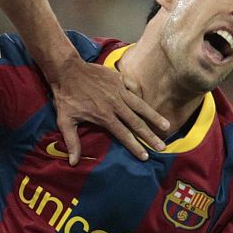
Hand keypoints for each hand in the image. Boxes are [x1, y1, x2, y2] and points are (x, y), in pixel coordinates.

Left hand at [49, 55, 166, 162]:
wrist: (67, 70)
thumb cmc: (65, 97)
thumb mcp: (65, 121)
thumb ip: (72, 142)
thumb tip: (73, 163)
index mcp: (105, 116)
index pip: (124, 135)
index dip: (135, 146)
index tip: (145, 156)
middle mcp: (115, 104)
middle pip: (137, 123)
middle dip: (150, 136)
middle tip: (162, 147)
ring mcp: (119, 90)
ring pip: (140, 106)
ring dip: (154, 116)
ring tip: (166, 126)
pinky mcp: (119, 79)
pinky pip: (133, 89)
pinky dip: (140, 96)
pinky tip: (148, 104)